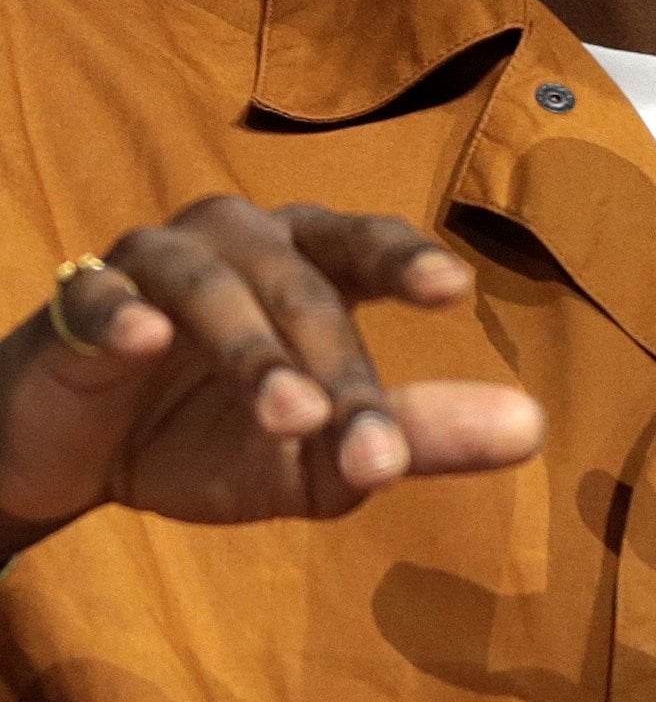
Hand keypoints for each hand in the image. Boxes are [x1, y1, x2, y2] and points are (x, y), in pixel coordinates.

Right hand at [0, 198, 543, 544]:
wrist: (78, 461)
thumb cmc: (213, 437)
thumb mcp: (318, 456)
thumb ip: (415, 436)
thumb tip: (531, 427)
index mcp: (306, 262)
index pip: (364, 246)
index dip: (404, 259)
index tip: (451, 290)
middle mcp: (239, 241)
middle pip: (303, 289)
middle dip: (341, 371)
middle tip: (374, 451)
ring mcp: (156, 260)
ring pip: (215, 287)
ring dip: (255, 351)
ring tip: (293, 417)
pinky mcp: (79, 299)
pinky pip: (101, 297)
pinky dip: (124, 312)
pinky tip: (145, 341)